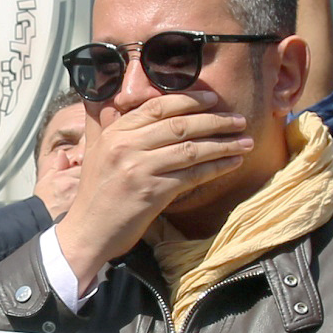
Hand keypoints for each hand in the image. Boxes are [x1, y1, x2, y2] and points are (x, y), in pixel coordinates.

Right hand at [56, 91, 252, 289]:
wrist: (87, 232)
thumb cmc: (96, 193)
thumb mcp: (97, 151)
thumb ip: (111, 125)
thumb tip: (128, 103)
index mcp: (116, 132)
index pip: (158, 106)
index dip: (190, 100)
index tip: (214, 100)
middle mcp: (127, 146)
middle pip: (180, 125)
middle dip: (216, 121)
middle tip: (239, 120)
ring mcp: (140, 169)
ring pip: (190, 149)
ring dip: (223, 144)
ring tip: (245, 142)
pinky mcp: (152, 193)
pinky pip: (192, 176)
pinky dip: (216, 168)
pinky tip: (232, 163)